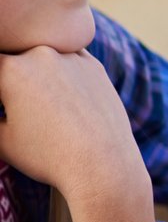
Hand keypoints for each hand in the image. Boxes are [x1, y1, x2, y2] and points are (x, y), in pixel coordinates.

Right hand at [0, 47, 154, 221]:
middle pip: (14, 58)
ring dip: (32, 71)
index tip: (5, 107)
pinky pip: (68, 61)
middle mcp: (42, 54)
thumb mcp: (1, 139)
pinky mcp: (95, 67)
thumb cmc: (47, 156)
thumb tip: (3, 106)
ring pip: (40, 56)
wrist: (103, 166)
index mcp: (11, 70)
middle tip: (19, 108)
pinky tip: (60, 96)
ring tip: (39, 105)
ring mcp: (72, 57)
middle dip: (9, 80)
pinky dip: (58, 72)